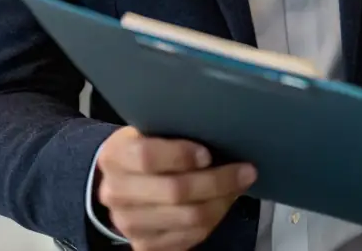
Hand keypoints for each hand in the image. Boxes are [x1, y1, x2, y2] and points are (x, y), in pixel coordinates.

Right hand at [96, 126, 256, 250]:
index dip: (181, 155)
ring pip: (187, 219)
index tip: (208, 153)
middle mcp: (116, 193)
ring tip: (240, 185)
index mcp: (115, 156)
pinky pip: (189, 239)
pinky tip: (223, 202)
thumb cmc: (145, 146)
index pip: (147, 157)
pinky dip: (213, 221)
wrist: (121, 184)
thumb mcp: (147, 128)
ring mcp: (129, 225)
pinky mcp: (144, 246)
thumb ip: (171, 128)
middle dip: (217, 181)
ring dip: (221, 203)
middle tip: (246, 170)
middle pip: (174, 192)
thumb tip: (217, 123)